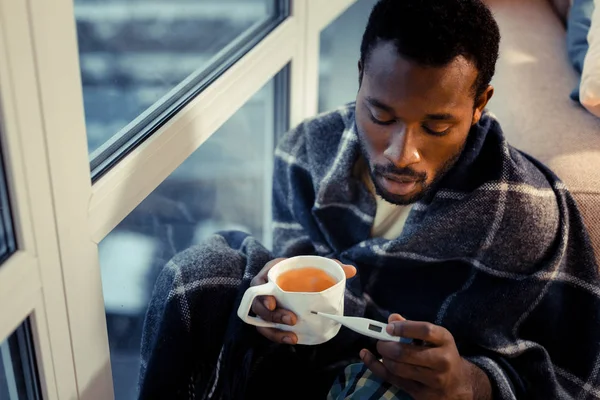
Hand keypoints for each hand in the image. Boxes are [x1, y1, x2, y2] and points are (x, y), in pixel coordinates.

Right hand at [250, 258, 356, 344]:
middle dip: (273, 315)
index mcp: (270, 273)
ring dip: (275, 331)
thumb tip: (352, 270)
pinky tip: (293, 339)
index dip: (262, 295)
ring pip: (261, 321)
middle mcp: (263, 290)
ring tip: (292, 336)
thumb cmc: (301, 270)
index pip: (258, 284)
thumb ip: (330, 266)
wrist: (295, 279)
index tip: (273, 303)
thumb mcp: (312, 265)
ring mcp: (265, 307)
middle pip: (258, 306)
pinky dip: (279, 336)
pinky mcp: (269, 319)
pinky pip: (268, 330)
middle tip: (291, 319)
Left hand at [360, 314, 490, 399]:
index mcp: (445, 340)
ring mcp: (433, 380)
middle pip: (405, 353)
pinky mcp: (422, 394)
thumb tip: (392, 319)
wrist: (459, 384)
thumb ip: (412, 326)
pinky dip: (376, 367)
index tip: (389, 327)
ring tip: (382, 351)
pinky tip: (366, 357)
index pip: (424, 330)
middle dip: (385, 345)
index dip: (403, 328)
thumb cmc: (441, 354)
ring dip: (383, 357)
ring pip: (397, 368)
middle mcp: (442, 361)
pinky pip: (393, 380)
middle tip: (380, 341)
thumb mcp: (434, 337)